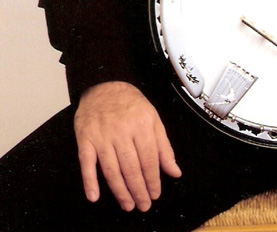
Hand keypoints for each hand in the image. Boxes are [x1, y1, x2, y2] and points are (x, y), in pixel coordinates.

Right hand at [74, 81, 181, 211]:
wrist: (104, 86)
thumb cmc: (131, 104)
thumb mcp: (153, 119)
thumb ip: (164, 146)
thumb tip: (174, 171)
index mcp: (142, 125)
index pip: (149, 159)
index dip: (153, 180)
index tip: (155, 193)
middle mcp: (122, 131)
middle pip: (131, 167)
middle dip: (139, 190)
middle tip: (143, 205)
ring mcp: (102, 136)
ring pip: (111, 170)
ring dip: (120, 191)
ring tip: (128, 205)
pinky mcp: (85, 139)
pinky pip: (87, 163)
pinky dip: (89, 181)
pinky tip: (94, 196)